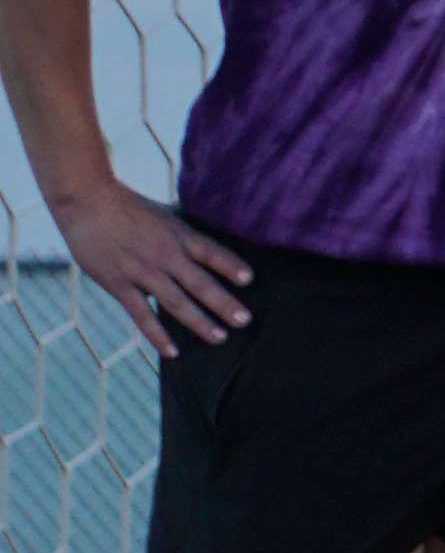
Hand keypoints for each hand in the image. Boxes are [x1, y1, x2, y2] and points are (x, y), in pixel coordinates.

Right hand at [58, 176, 249, 355]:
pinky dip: (157, 335)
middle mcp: (163, 255)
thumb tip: (211, 255)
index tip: (249, 279)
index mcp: (178, 235)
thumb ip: (185, 237)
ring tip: (220, 337)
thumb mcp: (166, 215)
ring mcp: (141, 271)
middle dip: (223, 303)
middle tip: (244, 320)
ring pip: (175, 302)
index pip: (210, 251)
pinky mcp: (118, 284)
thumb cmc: (131, 208)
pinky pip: (141, 314)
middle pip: (199, 282)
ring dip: (199, 322)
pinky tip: (172, 351)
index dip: (230, 265)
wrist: (86, 200)